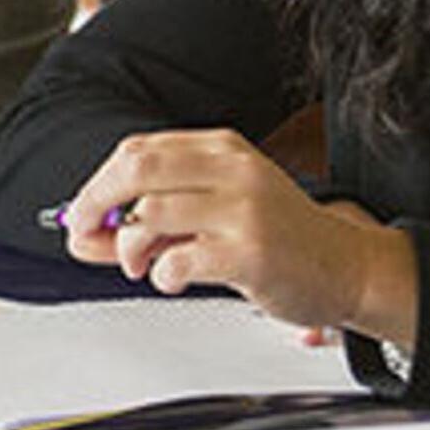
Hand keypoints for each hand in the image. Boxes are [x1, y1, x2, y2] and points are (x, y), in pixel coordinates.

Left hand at [60, 130, 417, 346]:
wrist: (347, 267)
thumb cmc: (283, 240)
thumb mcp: (217, 213)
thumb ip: (152, 221)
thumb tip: (82, 236)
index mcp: (224, 150)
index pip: (139, 150)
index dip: (98, 183)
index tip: (81, 214)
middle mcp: (234, 170)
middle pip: (136, 169)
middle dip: (95, 203)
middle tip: (84, 232)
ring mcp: (243, 209)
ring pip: (149, 214)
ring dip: (130, 248)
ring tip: (143, 265)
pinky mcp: (249, 252)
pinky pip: (178, 259)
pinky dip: (162, 275)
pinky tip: (175, 279)